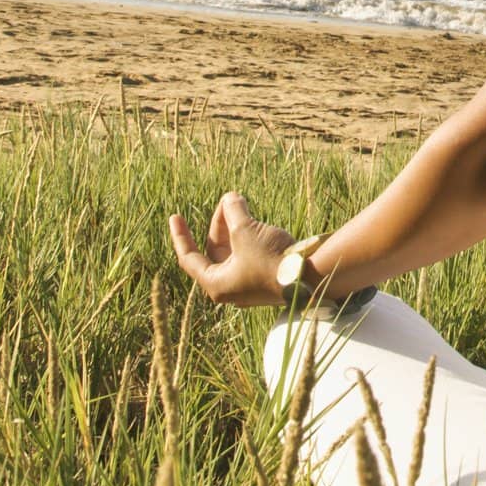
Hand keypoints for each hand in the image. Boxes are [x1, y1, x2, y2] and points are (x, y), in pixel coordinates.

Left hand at [169, 191, 294, 306]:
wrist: (310, 278)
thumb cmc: (271, 259)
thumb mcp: (246, 231)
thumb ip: (233, 211)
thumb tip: (230, 198)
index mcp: (216, 284)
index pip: (189, 258)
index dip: (181, 235)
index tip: (175, 217)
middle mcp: (230, 288)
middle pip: (215, 251)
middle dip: (220, 224)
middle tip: (229, 201)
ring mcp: (249, 285)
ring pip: (234, 251)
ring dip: (236, 227)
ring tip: (242, 204)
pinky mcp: (265, 279)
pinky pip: (250, 255)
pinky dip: (249, 236)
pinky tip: (256, 221)